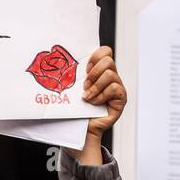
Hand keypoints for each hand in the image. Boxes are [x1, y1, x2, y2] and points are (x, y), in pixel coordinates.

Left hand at [69, 45, 126, 164]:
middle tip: (85, 85)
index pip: (105, 51)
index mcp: (100, 70)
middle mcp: (111, 76)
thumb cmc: (76, 108)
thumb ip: (74, 73)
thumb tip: (58, 56)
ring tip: (87, 96)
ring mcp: (118, 86)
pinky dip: (101, 95)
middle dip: (93, 72)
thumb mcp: (74, 87)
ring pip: (110, 74)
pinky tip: (94, 102)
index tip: (84, 69)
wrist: (81, 128)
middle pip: (108, 60)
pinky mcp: (121, 98)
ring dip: (95, 86)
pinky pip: (114, 88)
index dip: (95, 56)